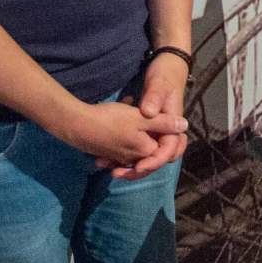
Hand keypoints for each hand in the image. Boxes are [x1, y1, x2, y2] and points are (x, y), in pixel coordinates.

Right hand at [48, 98, 184, 165]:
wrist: (76, 126)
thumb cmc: (110, 120)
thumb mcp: (141, 117)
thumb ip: (163, 123)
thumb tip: (184, 125)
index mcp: (145, 150)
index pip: (165, 148)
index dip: (169, 132)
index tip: (165, 116)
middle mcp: (133, 158)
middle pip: (150, 146)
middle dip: (151, 128)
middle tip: (147, 109)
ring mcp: (118, 156)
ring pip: (135, 143)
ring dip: (135, 126)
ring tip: (129, 104)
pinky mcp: (106, 152)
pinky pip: (120, 144)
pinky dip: (122, 130)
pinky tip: (119, 111)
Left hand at [104, 53, 192, 178]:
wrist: (165, 68)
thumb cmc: (163, 78)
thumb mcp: (158, 88)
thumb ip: (155, 102)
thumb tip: (151, 115)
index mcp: (172, 126)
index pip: (167, 152)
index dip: (153, 162)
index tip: (137, 167)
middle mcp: (165, 132)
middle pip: (155, 160)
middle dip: (137, 170)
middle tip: (117, 174)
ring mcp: (155, 132)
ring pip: (144, 156)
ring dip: (126, 164)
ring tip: (106, 167)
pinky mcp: (145, 130)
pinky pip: (136, 148)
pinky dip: (121, 154)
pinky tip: (103, 157)